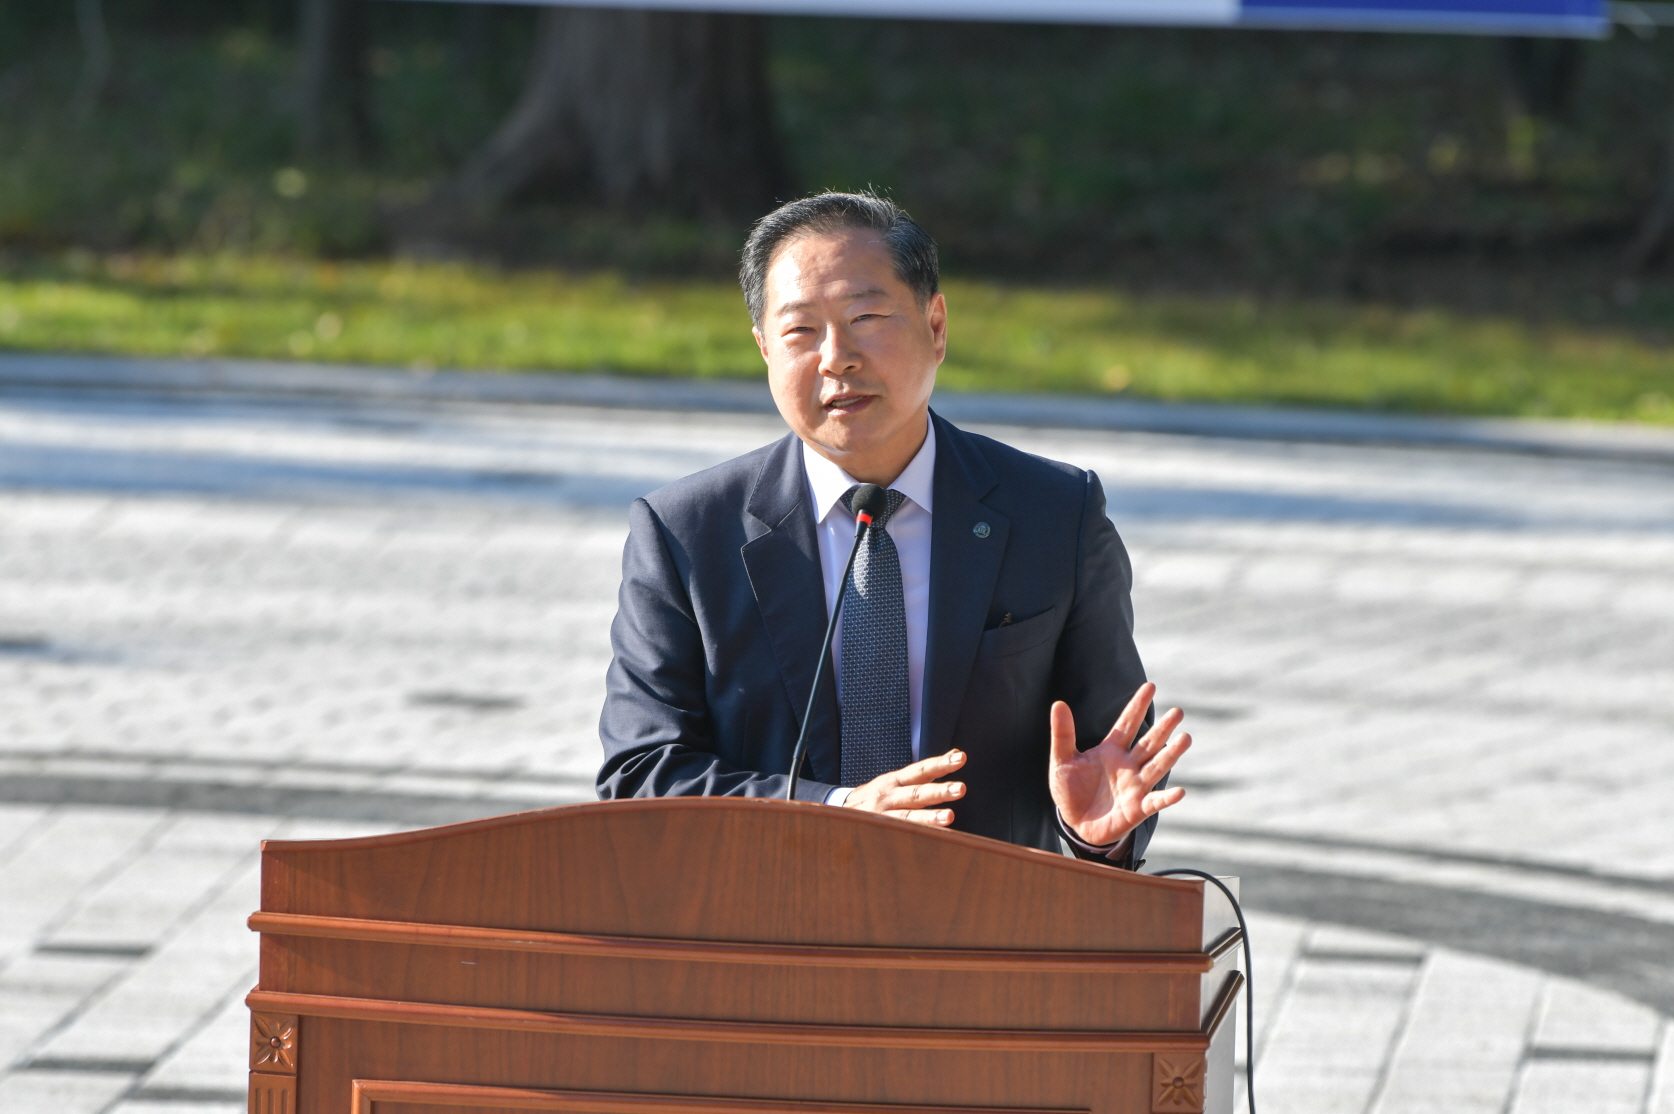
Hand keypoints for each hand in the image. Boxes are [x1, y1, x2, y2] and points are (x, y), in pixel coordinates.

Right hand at [842, 749, 966, 826]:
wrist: (834, 813)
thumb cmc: (873, 799)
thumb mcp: (891, 783)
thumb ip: (919, 777)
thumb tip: (953, 756)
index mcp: (893, 781)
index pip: (920, 770)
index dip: (940, 764)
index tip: (960, 757)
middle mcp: (888, 795)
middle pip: (916, 792)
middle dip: (939, 791)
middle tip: (961, 788)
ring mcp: (881, 815)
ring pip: (907, 816)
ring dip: (928, 817)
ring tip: (949, 817)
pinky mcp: (876, 831)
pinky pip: (897, 834)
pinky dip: (913, 836)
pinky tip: (931, 841)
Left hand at [1049, 683, 1188, 847]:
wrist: (1075, 823)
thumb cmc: (1070, 789)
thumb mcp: (1062, 759)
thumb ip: (1063, 733)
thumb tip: (1058, 703)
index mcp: (1111, 750)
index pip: (1127, 723)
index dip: (1137, 705)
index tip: (1150, 685)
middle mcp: (1128, 765)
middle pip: (1148, 743)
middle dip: (1162, 728)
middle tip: (1177, 712)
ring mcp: (1135, 786)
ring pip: (1156, 767)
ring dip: (1171, 754)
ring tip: (1185, 738)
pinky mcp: (1137, 809)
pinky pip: (1154, 802)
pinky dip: (1166, 798)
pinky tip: (1179, 791)